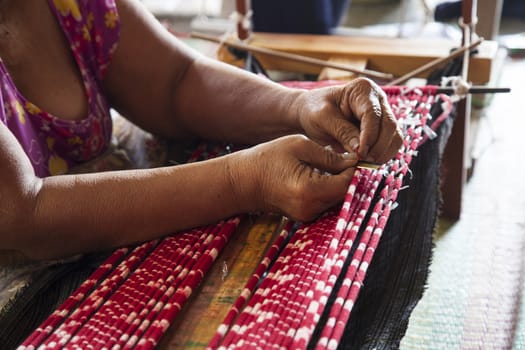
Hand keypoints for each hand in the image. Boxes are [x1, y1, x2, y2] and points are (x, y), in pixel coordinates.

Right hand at [229, 135, 357, 221]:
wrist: (242, 181)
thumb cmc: (267, 158)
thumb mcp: (300, 146)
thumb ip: (329, 155)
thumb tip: (353, 161)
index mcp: (310, 190)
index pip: (347, 184)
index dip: (354, 170)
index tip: (354, 155)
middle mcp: (310, 208)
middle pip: (344, 194)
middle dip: (348, 177)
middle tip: (346, 159)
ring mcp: (306, 215)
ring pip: (336, 199)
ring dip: (339, 183)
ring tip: (334, 164)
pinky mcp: (304, 216)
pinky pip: (325, 202)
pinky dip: (328, 189)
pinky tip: (322, 175)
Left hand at [294, 78, 402, 163]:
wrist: (311, 113)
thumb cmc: (314, 111)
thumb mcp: (323, 119)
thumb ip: (342, 131)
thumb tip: (361, 149)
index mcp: (362, 89)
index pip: (373, 114)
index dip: (370, 136)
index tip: (360, 154)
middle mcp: (377, 99)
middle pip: (389, 125)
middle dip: (378, 147)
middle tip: (362, 162)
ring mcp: (382, 114)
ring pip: (395, 136)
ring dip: (382, 153)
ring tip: (364, 164)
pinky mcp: (383, 129)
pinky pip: (391, 145)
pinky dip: (382, 156)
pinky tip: (367, 162)